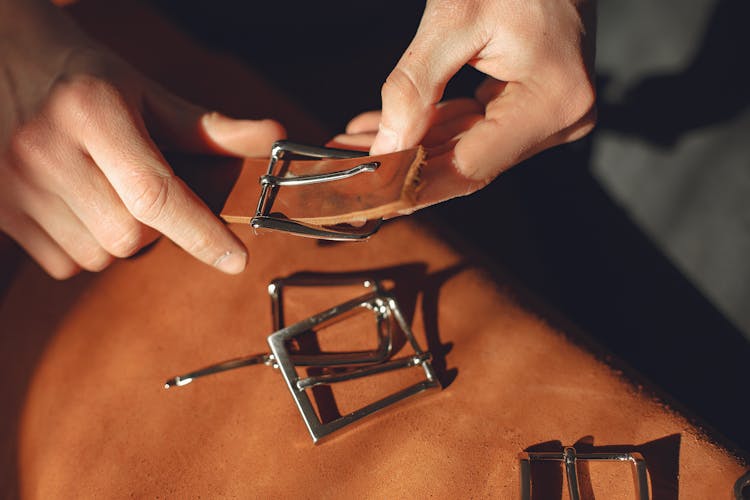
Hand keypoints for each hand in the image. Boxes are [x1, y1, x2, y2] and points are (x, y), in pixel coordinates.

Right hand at [0, 0, 283, 278]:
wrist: (3, 63)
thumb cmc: (86, 80)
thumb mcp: (146, 93)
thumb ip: (209, 127)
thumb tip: (274, 137)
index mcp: (91, 112)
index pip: (154, 193)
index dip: (201, 233)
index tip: (236, 259)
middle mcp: (45, 150)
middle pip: (130, 234)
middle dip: (155, 226)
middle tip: (143, 187)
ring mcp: (13, 185)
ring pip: (100, 255)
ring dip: (120, 237)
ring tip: (104, 190)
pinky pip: (66, 264)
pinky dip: (86, 247)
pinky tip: (77, 205)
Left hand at [338, 0, 595, 202]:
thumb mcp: (453, 18)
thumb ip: (414, 88)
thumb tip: (383, 148)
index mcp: (551, 101)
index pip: (468, 166)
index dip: (410, 186)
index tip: (363, 195)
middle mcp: (558, 119)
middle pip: (462, 163)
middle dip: (398, 166)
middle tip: (342, 168)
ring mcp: (548, 113)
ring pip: (461, 148)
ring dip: (406, 147)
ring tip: (350, 145)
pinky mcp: (531, 103)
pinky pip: (472, 126)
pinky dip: (428, 126)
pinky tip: (383, 127)